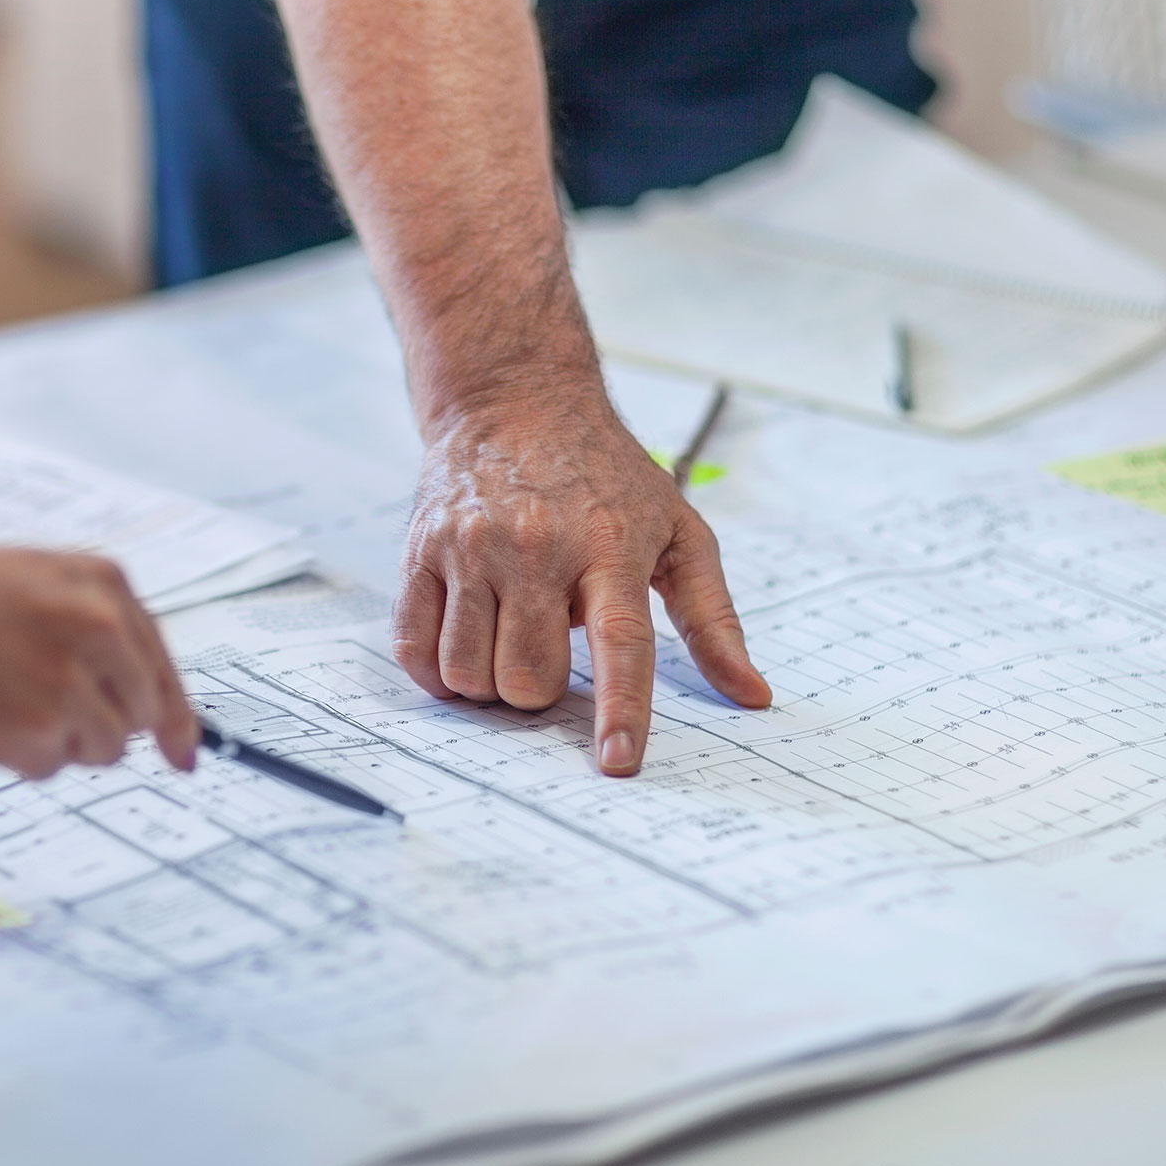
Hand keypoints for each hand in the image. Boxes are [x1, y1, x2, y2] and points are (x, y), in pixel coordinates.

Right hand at [0, 547, 197, 780]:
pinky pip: (51, 768)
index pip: (162, 666)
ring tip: (1, 702)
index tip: (183, 754)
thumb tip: (144, 708)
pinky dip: (19, 757)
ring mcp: (73, 683)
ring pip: (103, 749)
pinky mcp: (39, 731)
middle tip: (42, 710)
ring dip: (60, 742)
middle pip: (141, 715)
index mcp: (105, 587)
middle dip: (103, 725)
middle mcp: (102, 631)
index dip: (175, 717)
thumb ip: (92, 629)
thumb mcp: (35, 582)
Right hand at [397, 394, 771, 776]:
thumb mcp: (678, 532)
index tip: (618, 762)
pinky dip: (438, 669)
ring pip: (469, 673)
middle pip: (529, 674)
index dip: (618, 710)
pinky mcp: (423, 550)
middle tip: (550, 650)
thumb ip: (712, 619)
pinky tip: (464, 642)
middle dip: (540, 691)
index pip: (619, 644)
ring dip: (489, 682)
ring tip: (509, 636)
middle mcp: (537, 546)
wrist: (516, 403)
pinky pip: (415, 648)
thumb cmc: (606, 476)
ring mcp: (473, 547)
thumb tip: (750, 693)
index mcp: (609, 547)